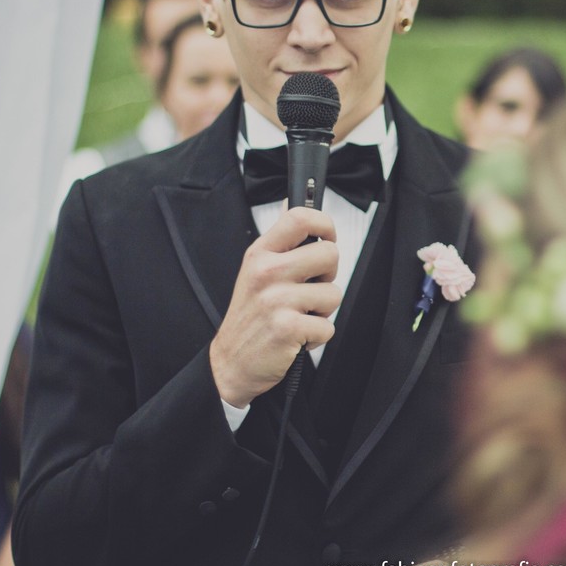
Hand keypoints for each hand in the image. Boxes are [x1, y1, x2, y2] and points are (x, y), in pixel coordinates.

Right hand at [210, 206, 341, 405]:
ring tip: (299, 316)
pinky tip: (297, 336)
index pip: (300, 217)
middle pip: (330, 254)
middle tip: (310, 289)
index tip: (327, 238)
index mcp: (260, 253)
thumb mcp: (256, 270)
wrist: (231, 363)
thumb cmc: (250, 316)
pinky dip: (318, 336)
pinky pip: (328, 326)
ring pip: (334, 293)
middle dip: (329, 275)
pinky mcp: (287, 328)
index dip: (325, 224)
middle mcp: (267, 272)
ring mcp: (277, 300)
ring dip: (323, 310)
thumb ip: (280, 242)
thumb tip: (294, 202)